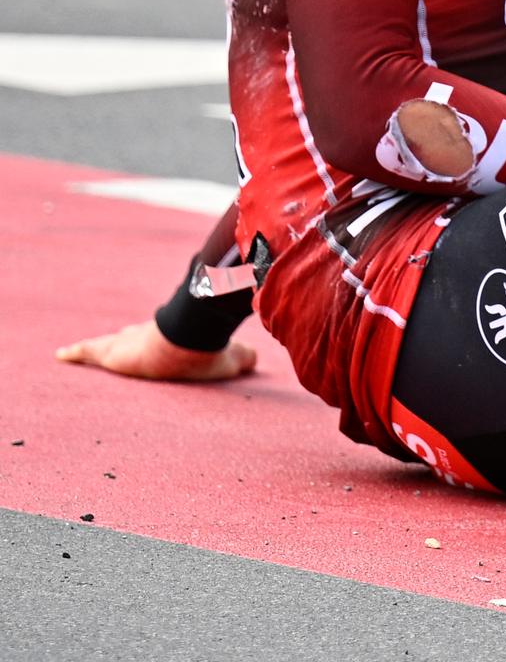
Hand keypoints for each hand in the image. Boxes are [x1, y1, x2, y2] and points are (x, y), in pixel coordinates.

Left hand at [56, 319, 256, 381]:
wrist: (189, 343)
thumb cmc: (210, 351)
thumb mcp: (233, 357)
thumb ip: (242, 357)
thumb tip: (255, 360)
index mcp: (172, 337)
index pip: (159, 334)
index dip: (152, 335)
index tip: (148, 337)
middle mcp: (148, 335)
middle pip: (131, 335)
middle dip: (125, 338)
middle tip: (119, 340)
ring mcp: (128, 343)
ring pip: (108, 344)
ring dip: (95, 348)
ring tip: (77, 352)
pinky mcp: (113, 354)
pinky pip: (89, 352)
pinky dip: (76, 353)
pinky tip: (61, 355)